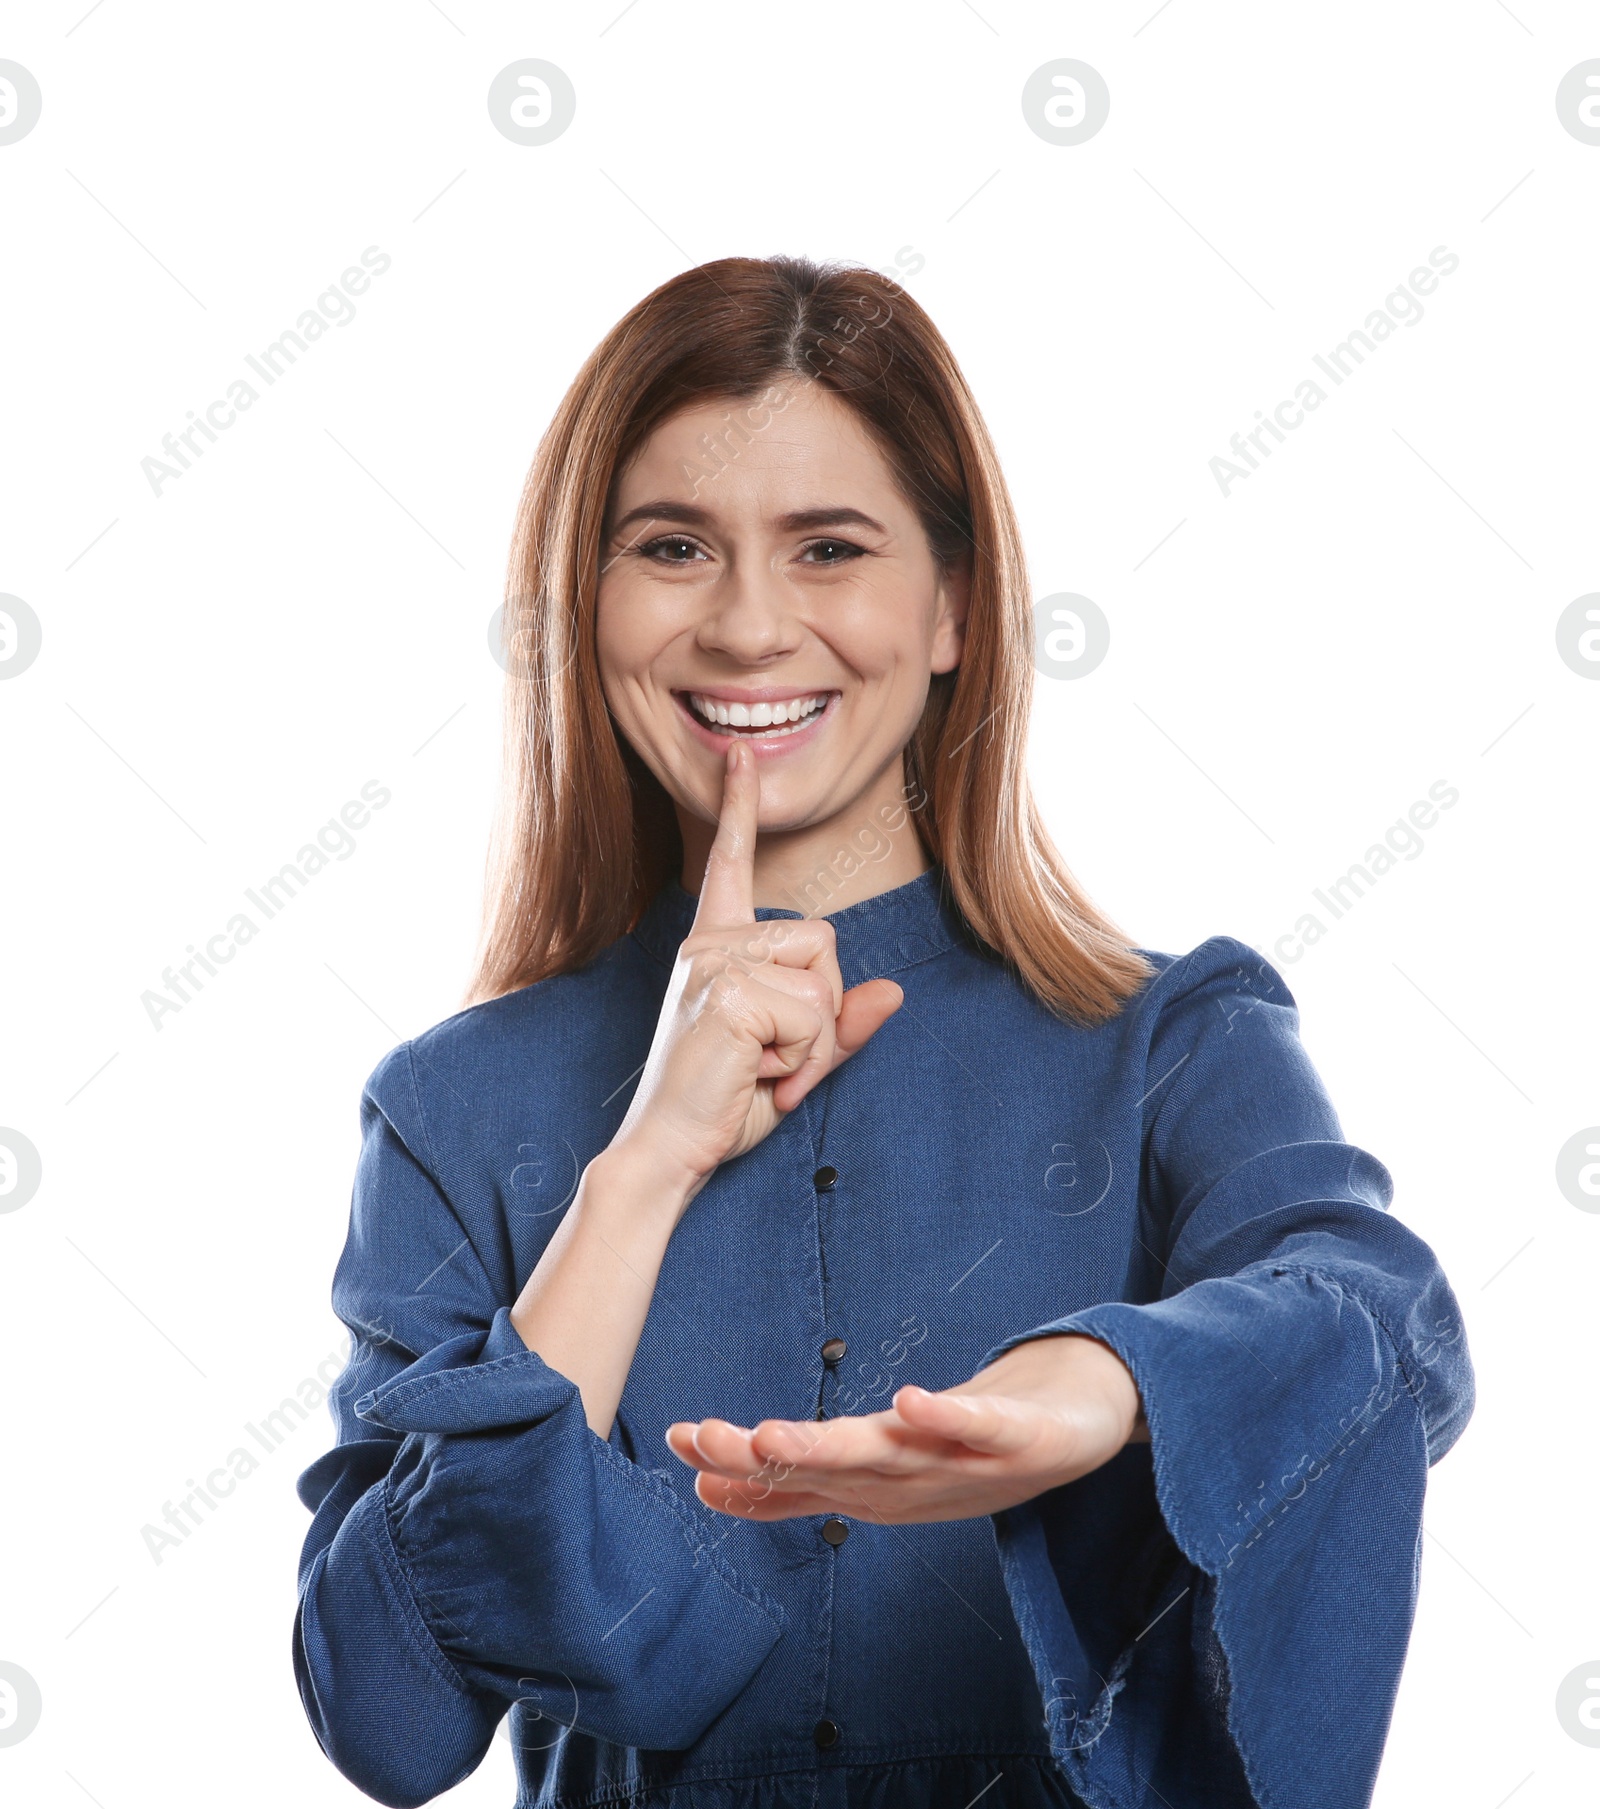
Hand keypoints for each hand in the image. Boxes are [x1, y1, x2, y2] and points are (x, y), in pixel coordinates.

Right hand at [610, 740, 903, 1191]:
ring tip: (761, 1068)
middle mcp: (710, 941)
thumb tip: (894, 991)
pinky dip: (800, 1059)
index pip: (730, 864)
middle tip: (773, 1062)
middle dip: (822, 1014)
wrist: (670, 1152)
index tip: (739, 756)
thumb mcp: (797, 1061)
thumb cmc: (724, 1105)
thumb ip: (841, 1027)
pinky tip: (755, 1074)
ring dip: (812, 1041)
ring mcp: (714, 962)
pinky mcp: (725, 992)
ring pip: (824, 980)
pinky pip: (811, 1015)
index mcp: (717, 944)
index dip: (737, 808)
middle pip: (826, 942)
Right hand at [665, 1333, 1145, 1524]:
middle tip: (703, 1442)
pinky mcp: (1022, 1439)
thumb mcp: (874, 1462)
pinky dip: (944, 1419)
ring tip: (774, 1431)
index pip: (797, 1473)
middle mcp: (912, 1480)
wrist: (1078, 1430)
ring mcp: (965, 1462)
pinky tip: (906, 1399)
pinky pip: (979, 1429)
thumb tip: (711, 1480)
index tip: (677, 1444)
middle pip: (831, 1469)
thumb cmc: (967, 1449)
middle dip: (765, 1459)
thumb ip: (798, 1475)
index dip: (738, 1464)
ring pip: (888, 1454)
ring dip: (831, 1447)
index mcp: (875, 1482)